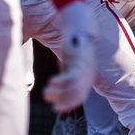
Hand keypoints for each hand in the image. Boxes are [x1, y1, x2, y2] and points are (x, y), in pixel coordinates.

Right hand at [43, 0, 95, 114]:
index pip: (80, 96)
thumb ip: (67, 72)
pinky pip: (71, 76)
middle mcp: (88, 73)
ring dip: (58, 92)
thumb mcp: (71, 61)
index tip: (57, 109)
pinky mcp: (79, 59)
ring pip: (73, 87)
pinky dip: (60, 83)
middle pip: (77, 94)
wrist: (80, 25)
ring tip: (46, 92)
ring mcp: (84, 67)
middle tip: (49, 100)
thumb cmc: (74, 44)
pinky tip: (51, 82)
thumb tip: (57, 82)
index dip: (68, 104)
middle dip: (63, 101)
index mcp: (87, 75)